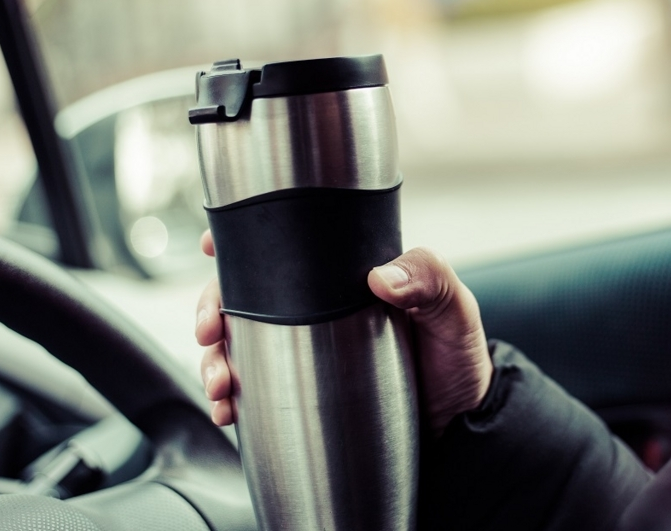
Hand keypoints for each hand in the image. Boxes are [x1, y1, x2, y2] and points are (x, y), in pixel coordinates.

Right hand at [195, 231, 493, 434]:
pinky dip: (229, 400)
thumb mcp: (454, 313)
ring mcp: (304, 352)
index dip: (241, 240)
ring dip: (214, 359)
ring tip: (220, 383)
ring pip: (238, 344)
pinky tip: (227, 411)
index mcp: (344, 277)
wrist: (460, 429)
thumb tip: (380, 276)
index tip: (213, 244)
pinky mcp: (300, 393)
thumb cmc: (457, 360)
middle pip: (245, 296)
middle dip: (213, 309)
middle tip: (210, 331)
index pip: (286, 247)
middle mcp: (314, 310)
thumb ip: (430, 282)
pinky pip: (251, 391)